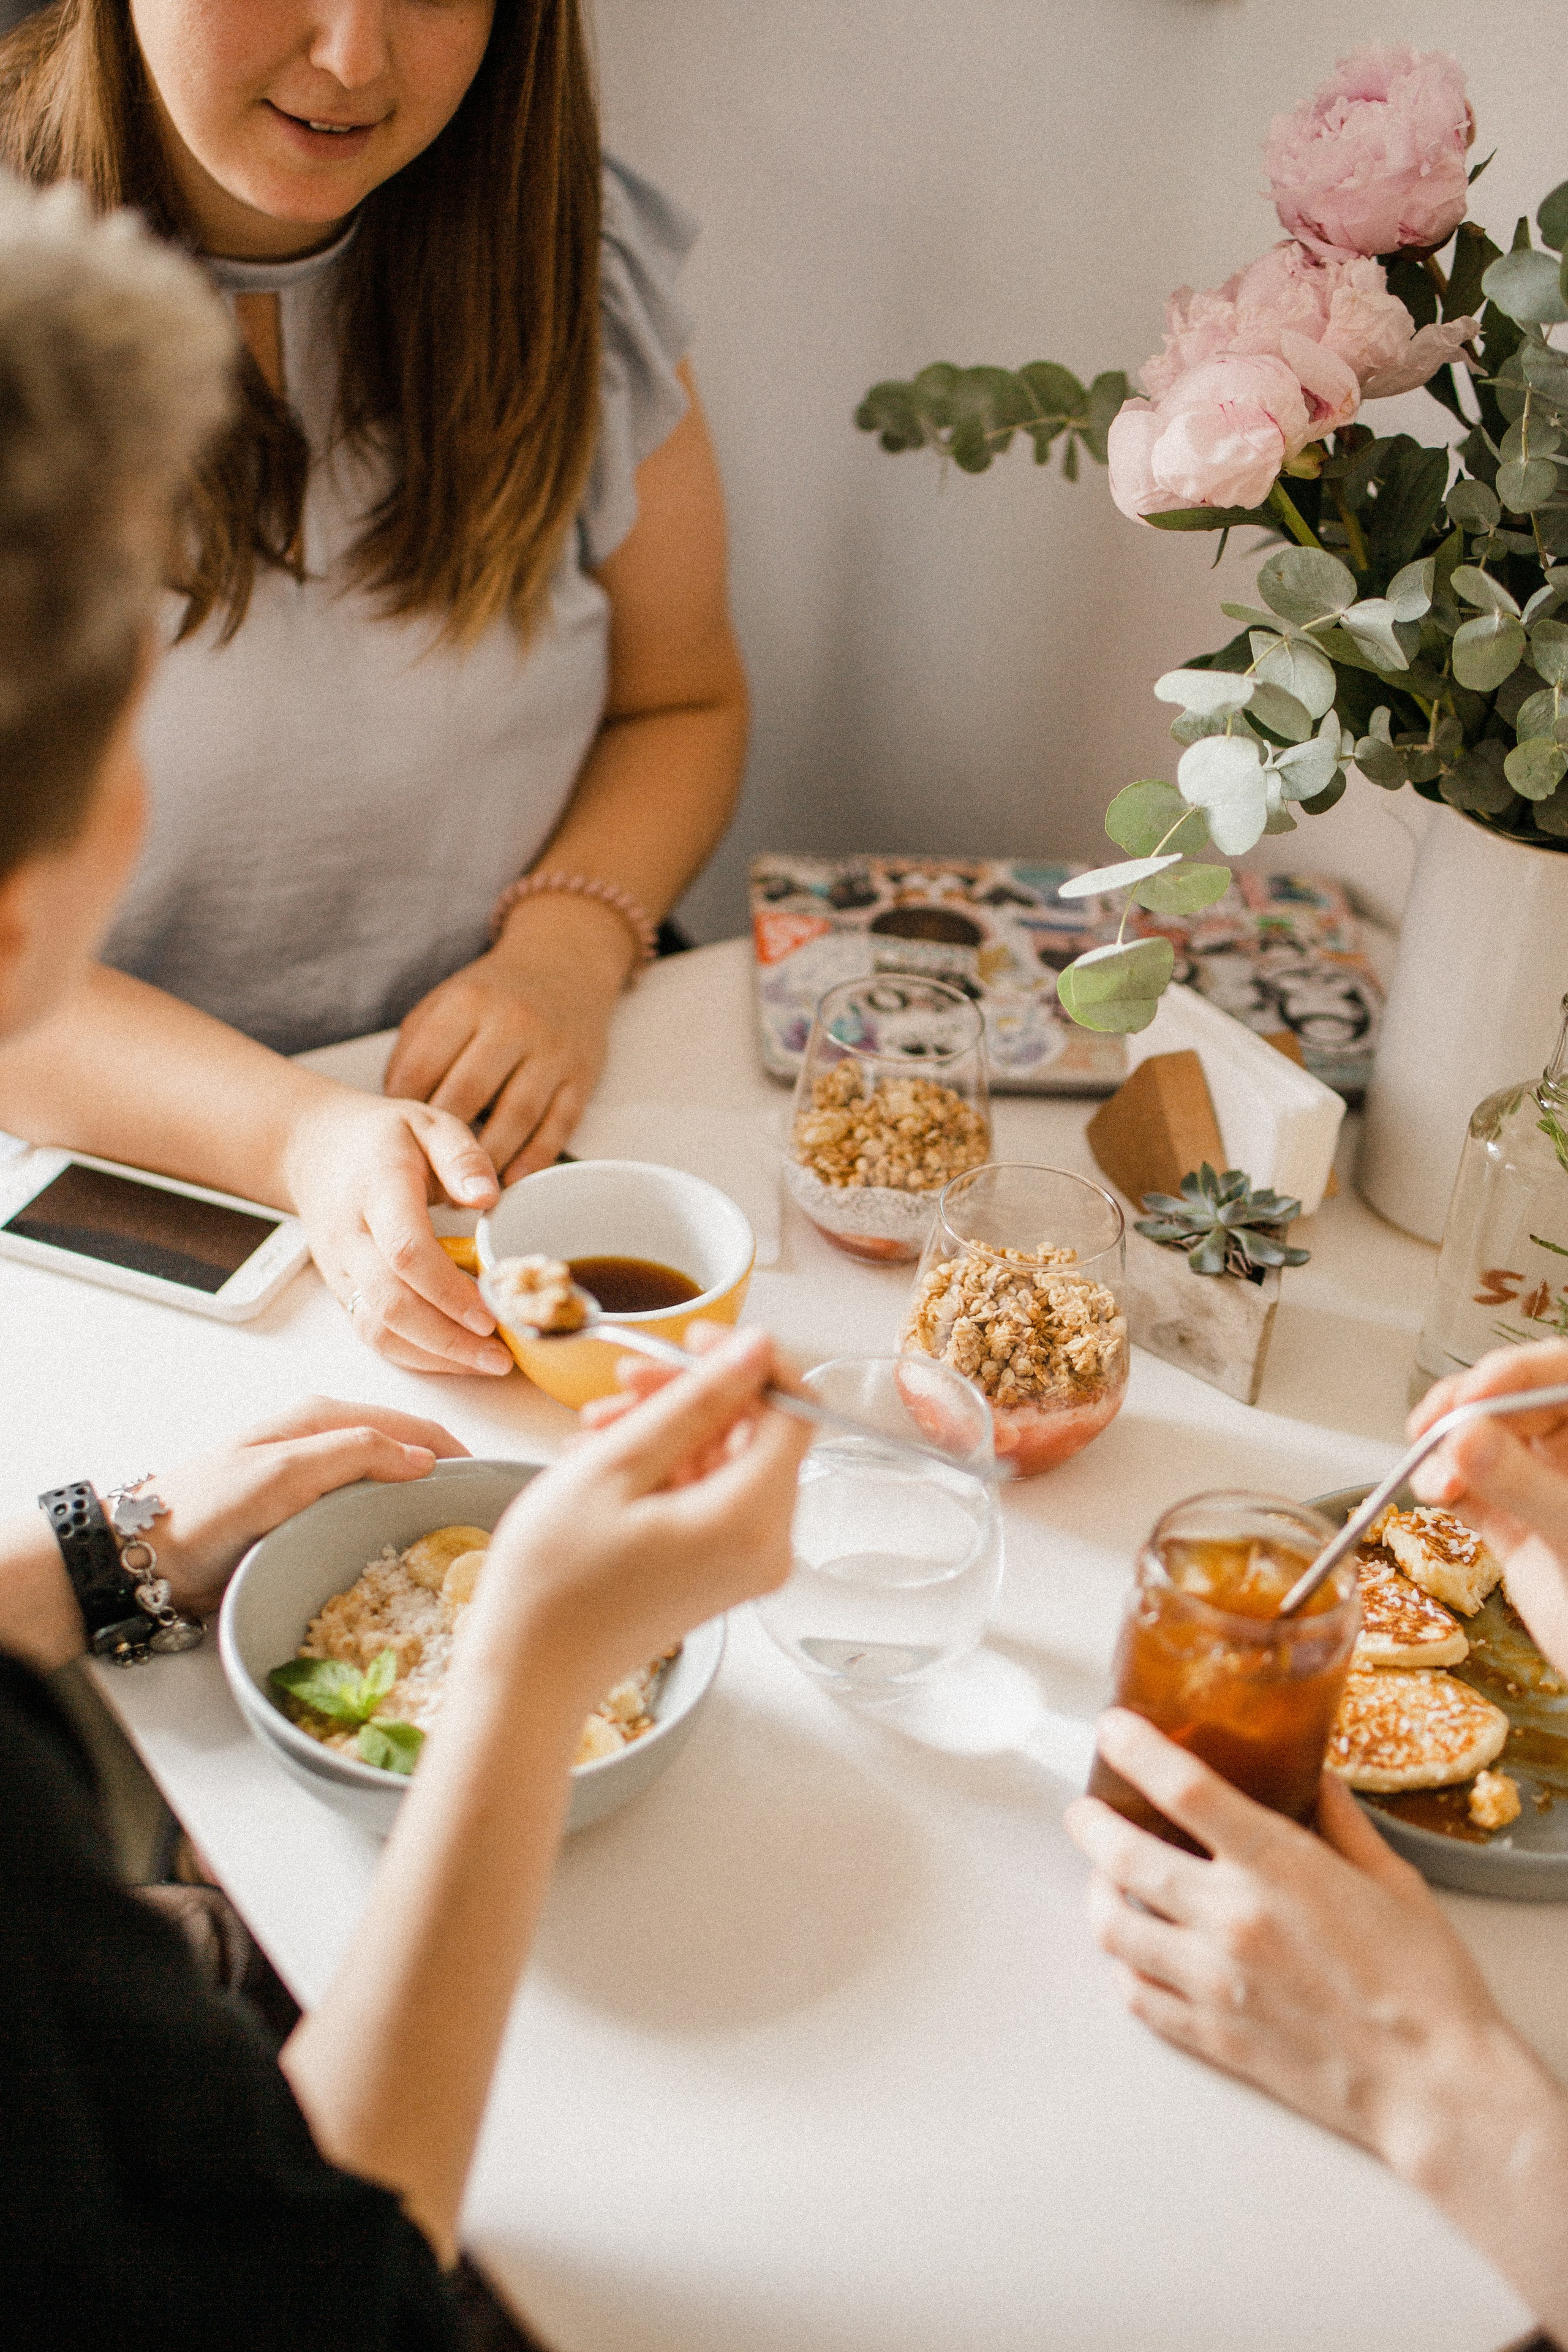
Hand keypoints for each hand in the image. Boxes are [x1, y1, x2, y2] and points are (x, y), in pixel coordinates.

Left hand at [142, 1398, 469, 1620]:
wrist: (145, 1557)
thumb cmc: (208, 1509)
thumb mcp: (283, 1473)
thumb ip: (354, 1453)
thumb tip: (425, 1458)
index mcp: (323, 1417)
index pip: (413, 1427)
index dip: (455, 1454)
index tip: (489, 1489)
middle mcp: (323, 1442)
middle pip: (404, 1454)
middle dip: (443, 1481)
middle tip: (476, 1525)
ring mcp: (314, 1480)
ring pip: (385, 1486)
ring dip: (417, 1508)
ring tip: (448, 1545)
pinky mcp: (302, 1516)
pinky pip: (360, 1515)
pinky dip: (387, 1529)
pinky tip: (399, 1556)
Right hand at [280, 1086, 513, 1377]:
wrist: (312, 1148)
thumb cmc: (380, 1138)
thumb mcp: (429, 1123)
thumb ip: (461, 1156)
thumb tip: (487, 1196)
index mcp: (378, 1189)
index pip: (406, 1251)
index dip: (447, 1290)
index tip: (490, 1314)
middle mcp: (352, 1235)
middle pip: (391, 1303)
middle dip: (447, 1339)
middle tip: (499, 1357)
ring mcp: (341, 1268)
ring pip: (377, 1328)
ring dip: (433, 1356)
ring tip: (486, 1364)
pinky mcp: (341, 1289)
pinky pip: (372, 1332)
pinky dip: (413, 1355)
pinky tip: (454, 1358)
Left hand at [383, 898, 630, 1183]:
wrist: (565, 963)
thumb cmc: (494, 994)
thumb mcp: (444, 1003)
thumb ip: (416, 1050)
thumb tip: (395, 1114)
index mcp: (466, 1003)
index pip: (422, 1068)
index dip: (404, 1115)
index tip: (397, 1146)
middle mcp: (511, 1023)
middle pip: (466, 1096)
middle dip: (440, 1147)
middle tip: (425, 1184)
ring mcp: (551, 1051)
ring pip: (515, 1117)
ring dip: (487, 1161)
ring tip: (464, 1190)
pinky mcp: (581, 1076)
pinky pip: (557, 1126)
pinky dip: (533, 1159)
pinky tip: (510, 1180)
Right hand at [466, 1326, 810, 1700]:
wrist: (528, 1678)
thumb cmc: (554, 1581)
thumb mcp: (616, 1467)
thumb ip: (695, 1401)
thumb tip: (756, 1348)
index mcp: (750, 1518)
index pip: (794, 1407)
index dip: (748, 1360)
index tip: (691, 1338)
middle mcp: (767, 1546)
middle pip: (757, 1433)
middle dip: (693, 1395)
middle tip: (622, 1380)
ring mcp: (746, 1565)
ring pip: (728, 1461)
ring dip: (668, 1431)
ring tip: (595, 1428)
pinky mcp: (721, 1573)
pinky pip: (712, 1498)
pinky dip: (665, 1470)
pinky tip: (606, 1462)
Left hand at [1063, 1709, 1509, 2169]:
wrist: (1436, 2086)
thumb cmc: (1426, 1983)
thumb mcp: (1393, 1879)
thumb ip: (1341, 1821)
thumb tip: (1313, 1777)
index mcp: (1278, 1868)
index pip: (1181, 1788)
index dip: (1135, 1748)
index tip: (1113, 1729)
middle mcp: (1232, 1920)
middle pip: (1121, 1854)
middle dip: (1090, 1822)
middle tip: (1086, 1810)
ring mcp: (1214, 1981)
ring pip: (1112, 1927)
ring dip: (1097, 1893)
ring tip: (1103, 1879)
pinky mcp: (1212, 2036)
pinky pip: (1136, 1995)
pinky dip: (1125, 1966)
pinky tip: (1138, 1951)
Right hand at [1408, 1339, 1567, 1676]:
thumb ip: (1524, 1485)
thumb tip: (1465, 1436)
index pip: (1562, 1375)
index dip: (1517, 1372)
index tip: (1476, 1392)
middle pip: (1512, 1401)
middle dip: (1468, 1414)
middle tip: (1435, 1433)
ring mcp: (1544, 1487)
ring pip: (1482, 1440)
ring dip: (1446, 1451)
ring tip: (1435, 1480)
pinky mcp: (1514, 1524)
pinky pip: (1468, 1485)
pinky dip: (1442, 1483)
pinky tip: (1434, 1492)